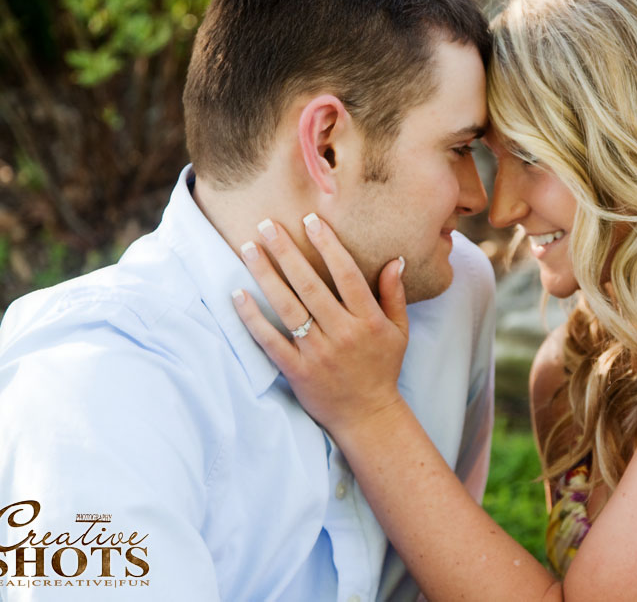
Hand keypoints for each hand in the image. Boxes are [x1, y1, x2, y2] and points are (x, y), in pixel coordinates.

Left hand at [232, 213, 408, 432]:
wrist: (368, 416)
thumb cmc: (383, 368)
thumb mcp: (399, 331)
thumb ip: (393, 295)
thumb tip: (395, 260)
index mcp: (368, 320)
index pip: (346, 275)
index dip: (329, 246)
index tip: (311, 221)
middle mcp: (342, 334)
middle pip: (310, 285)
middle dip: (287, 252)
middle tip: (268, 224)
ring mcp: (317, 353)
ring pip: (287, 308)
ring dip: (266, 276)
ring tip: (250, 249)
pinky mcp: (297, 371)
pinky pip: (270, 341)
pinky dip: (252, 319)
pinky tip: (237, 295)